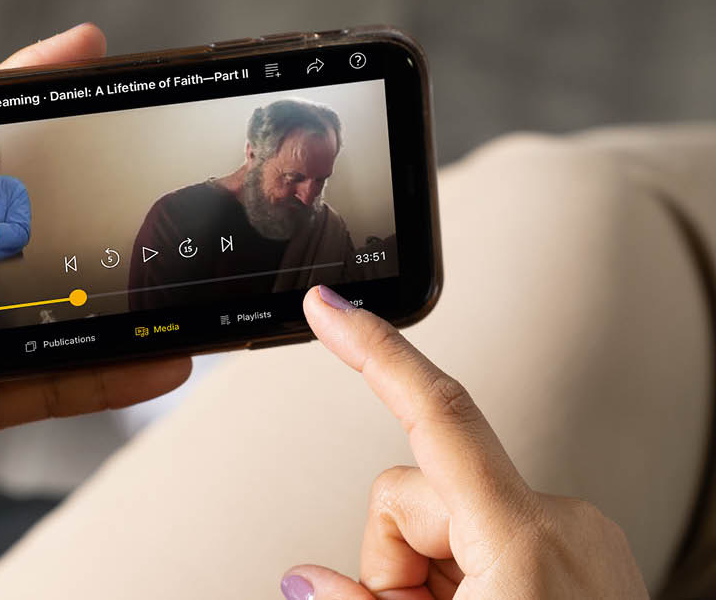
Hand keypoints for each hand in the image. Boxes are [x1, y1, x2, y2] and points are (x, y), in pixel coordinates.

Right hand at [279, 286, 646, 599]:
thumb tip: (307, 582)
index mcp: (524, 540)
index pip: (436, 413)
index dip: (374, 351)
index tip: (331, 312)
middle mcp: (558, 522)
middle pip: (415, 493)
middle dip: (393, 562)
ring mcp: (573, 538)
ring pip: (445, 520)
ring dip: (427, 578)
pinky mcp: (578, 553)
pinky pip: (485, 539)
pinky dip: (463, 580)